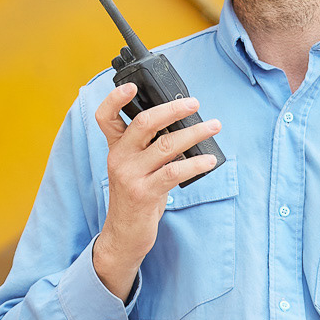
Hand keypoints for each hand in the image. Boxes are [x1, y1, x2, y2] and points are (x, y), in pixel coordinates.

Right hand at [91, 85, 221, 302]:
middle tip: (194, 103)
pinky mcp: (144, 193)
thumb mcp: (136, 167)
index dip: (115, 98)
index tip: (132, 85)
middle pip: (143, 123)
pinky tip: (210, 160)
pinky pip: (174, 171)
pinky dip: (196, 163)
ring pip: (166, 145)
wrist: (124, 234)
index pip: (106, 117)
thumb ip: (149, 146)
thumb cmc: (136, 195)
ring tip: (213, 126)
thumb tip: (183, 124)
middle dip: (172, 109)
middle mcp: (119, 158)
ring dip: (194, 133)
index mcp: (116, 147)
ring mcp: (130, 176)